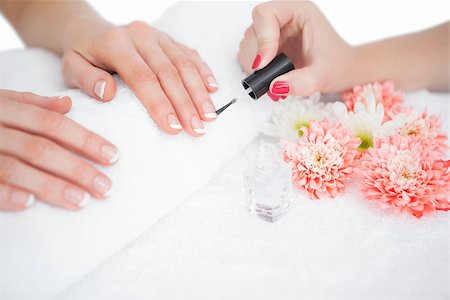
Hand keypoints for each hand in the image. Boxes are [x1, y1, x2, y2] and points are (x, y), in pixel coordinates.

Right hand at [0, 89, 118, 210]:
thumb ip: (30, 104)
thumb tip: (68, 105)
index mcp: (2, 107)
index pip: (52, 124)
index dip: (85, 139)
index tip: (114, 156)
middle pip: (40, 147)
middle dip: (77, 168)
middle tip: (106, 188)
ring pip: (16, 166)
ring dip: (50, 185)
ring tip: (81, 201)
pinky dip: (4, 193)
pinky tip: (28, 204)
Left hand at [61, 18, 218, 136]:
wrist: (91, 32)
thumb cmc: (83, 56)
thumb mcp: (71, 67)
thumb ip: (87, 80)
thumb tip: (109, 93)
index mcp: (116, 43)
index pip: (142, 77)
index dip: (160, 104)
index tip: (172, 128)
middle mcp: (141, 36)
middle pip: (169, 73)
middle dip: (185, 104)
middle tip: (197, 129)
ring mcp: (158, 36)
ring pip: (184, 64)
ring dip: (199, 92)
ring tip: (209, 116)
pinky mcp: (169, 39)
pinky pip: (190, 54)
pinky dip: (203, 72)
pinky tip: (213, 89)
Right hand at [238, 1, 354, 99]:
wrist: (339, 70)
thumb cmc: (336, 65)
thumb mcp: (322, 76)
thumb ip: (301, 82)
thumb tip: (275, 85)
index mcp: (299, 12)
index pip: (267, 15)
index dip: (262, 39)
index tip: (264, 63)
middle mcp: (284, 18)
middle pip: (253, 29)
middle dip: (256, 55)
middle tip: (268, 75)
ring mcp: (274, 31)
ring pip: (248, 41)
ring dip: (253, 63)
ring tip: (272, 78)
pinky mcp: (267, 45)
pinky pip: (249, 53)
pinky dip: (253, 68)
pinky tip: (269, 76)